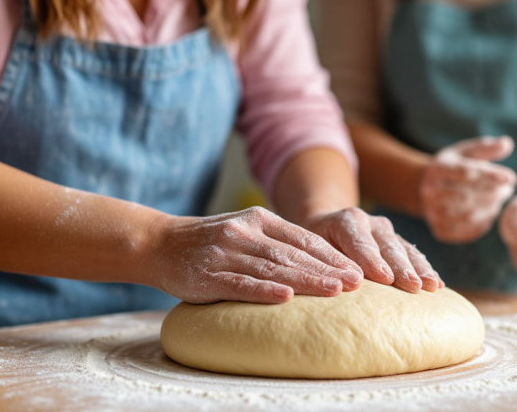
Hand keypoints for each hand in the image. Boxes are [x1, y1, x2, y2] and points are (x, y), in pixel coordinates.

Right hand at [152, 206, 363, 303]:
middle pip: (293, 254)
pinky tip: (285, 297)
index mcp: (258, 219)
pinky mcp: (207, 275)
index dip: (331, 255)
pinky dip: (263, 291)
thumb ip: (276, 243)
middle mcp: (244, 233)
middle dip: (328, 269)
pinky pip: (240, 284)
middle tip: (357, 283)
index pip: (303, 238)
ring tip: (334, 291)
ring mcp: (225, 253)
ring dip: (306, 280)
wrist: (159, 244)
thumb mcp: (245, 232)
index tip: (357, 270)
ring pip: (272, 268)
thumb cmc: (210, 243)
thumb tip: (322, 264)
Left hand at [301, 207, 443, 292]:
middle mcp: (370, 222)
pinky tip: (437, 285)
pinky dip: (425, 269)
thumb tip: (339, 286)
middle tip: (413, 286)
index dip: (372, 260)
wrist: (326, 228)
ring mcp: (387, 230)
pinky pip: (414, 255)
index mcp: (346, 221)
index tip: (385, 278)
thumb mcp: (312, 250)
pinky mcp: (397, 241)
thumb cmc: (315, 247)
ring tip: (431, 287)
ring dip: (419, 269)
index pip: (359, 242)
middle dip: (402, 267)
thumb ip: (323, 265)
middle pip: (387, 246)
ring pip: (405, 250)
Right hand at [420, 136, 516, 242]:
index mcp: (437, 170)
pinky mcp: (439, 231)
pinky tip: (488, 213)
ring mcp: (433, 213)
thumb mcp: (466, 152)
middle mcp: (430, 192)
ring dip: (490, 209)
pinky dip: (483, 224)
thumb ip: (486, 148)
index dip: (490, 176)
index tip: (510, 178)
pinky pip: (467, 232)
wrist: (427, 188)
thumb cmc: (453, 167)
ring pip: (468, 216)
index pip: (465, 173)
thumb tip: (507, 144)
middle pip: (467, 197)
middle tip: (508, 190)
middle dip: (493, 194)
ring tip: (498, 201)